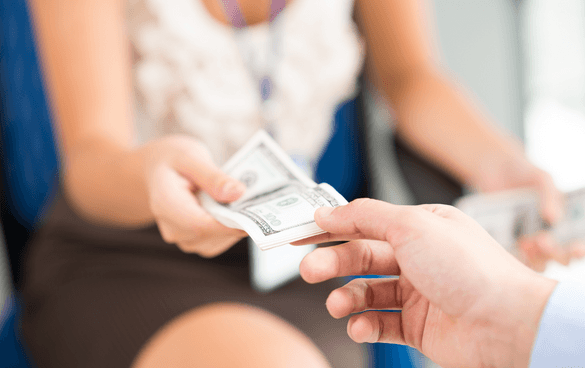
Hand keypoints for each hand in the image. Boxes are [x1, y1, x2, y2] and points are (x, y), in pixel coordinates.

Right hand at [143, 135, 246, 256]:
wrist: (156, 169)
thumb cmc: (172, 159)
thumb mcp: (190, 156)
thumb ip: (212, 176)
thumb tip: (238, 193)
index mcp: (165, 204)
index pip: (199, 225)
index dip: (229, 225)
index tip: (255, 217)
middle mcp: (171, 227)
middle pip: (210, 236)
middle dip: (237, 222)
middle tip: (260, 204)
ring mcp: (181, 237)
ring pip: (217, 242)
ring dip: (236, 226)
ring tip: (248, 203)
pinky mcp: (193, 240)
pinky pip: (218, 240)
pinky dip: (232, 228)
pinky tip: (239, 210)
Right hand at [298, 199, 556, 367]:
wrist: (506, 323)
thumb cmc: (470, 269)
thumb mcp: (411, 226)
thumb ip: (364, 217)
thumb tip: (328, 212)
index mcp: (420, 227)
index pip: (366, 222)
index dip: (333, 226)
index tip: (303, 231)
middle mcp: (419, 258)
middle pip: (362, 258)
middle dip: (333, 264)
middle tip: (309, 270)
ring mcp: (419, 293)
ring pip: (368, 293)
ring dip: (347, 298)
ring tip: (338, 306)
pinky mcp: (419, 327)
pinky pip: (381, 324)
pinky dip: (365, 326)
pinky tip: (359, 326)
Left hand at [481, 161, 584, 269]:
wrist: (495, 169)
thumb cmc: (525, 173)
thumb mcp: (542, 180)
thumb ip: (550, 196)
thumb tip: (554, 219)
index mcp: (566, 222)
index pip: (579, 244)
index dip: (580, 250)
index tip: (577, 248)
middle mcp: (552, 236)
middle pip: (562, 257)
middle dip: (556, 252)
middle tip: (543, 239)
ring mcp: (530, 241)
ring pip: (540, 262)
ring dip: (537, 257)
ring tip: (526, 242)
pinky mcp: (510, 242)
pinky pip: (515, 259)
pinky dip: (517, 257)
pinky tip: (513, 247)